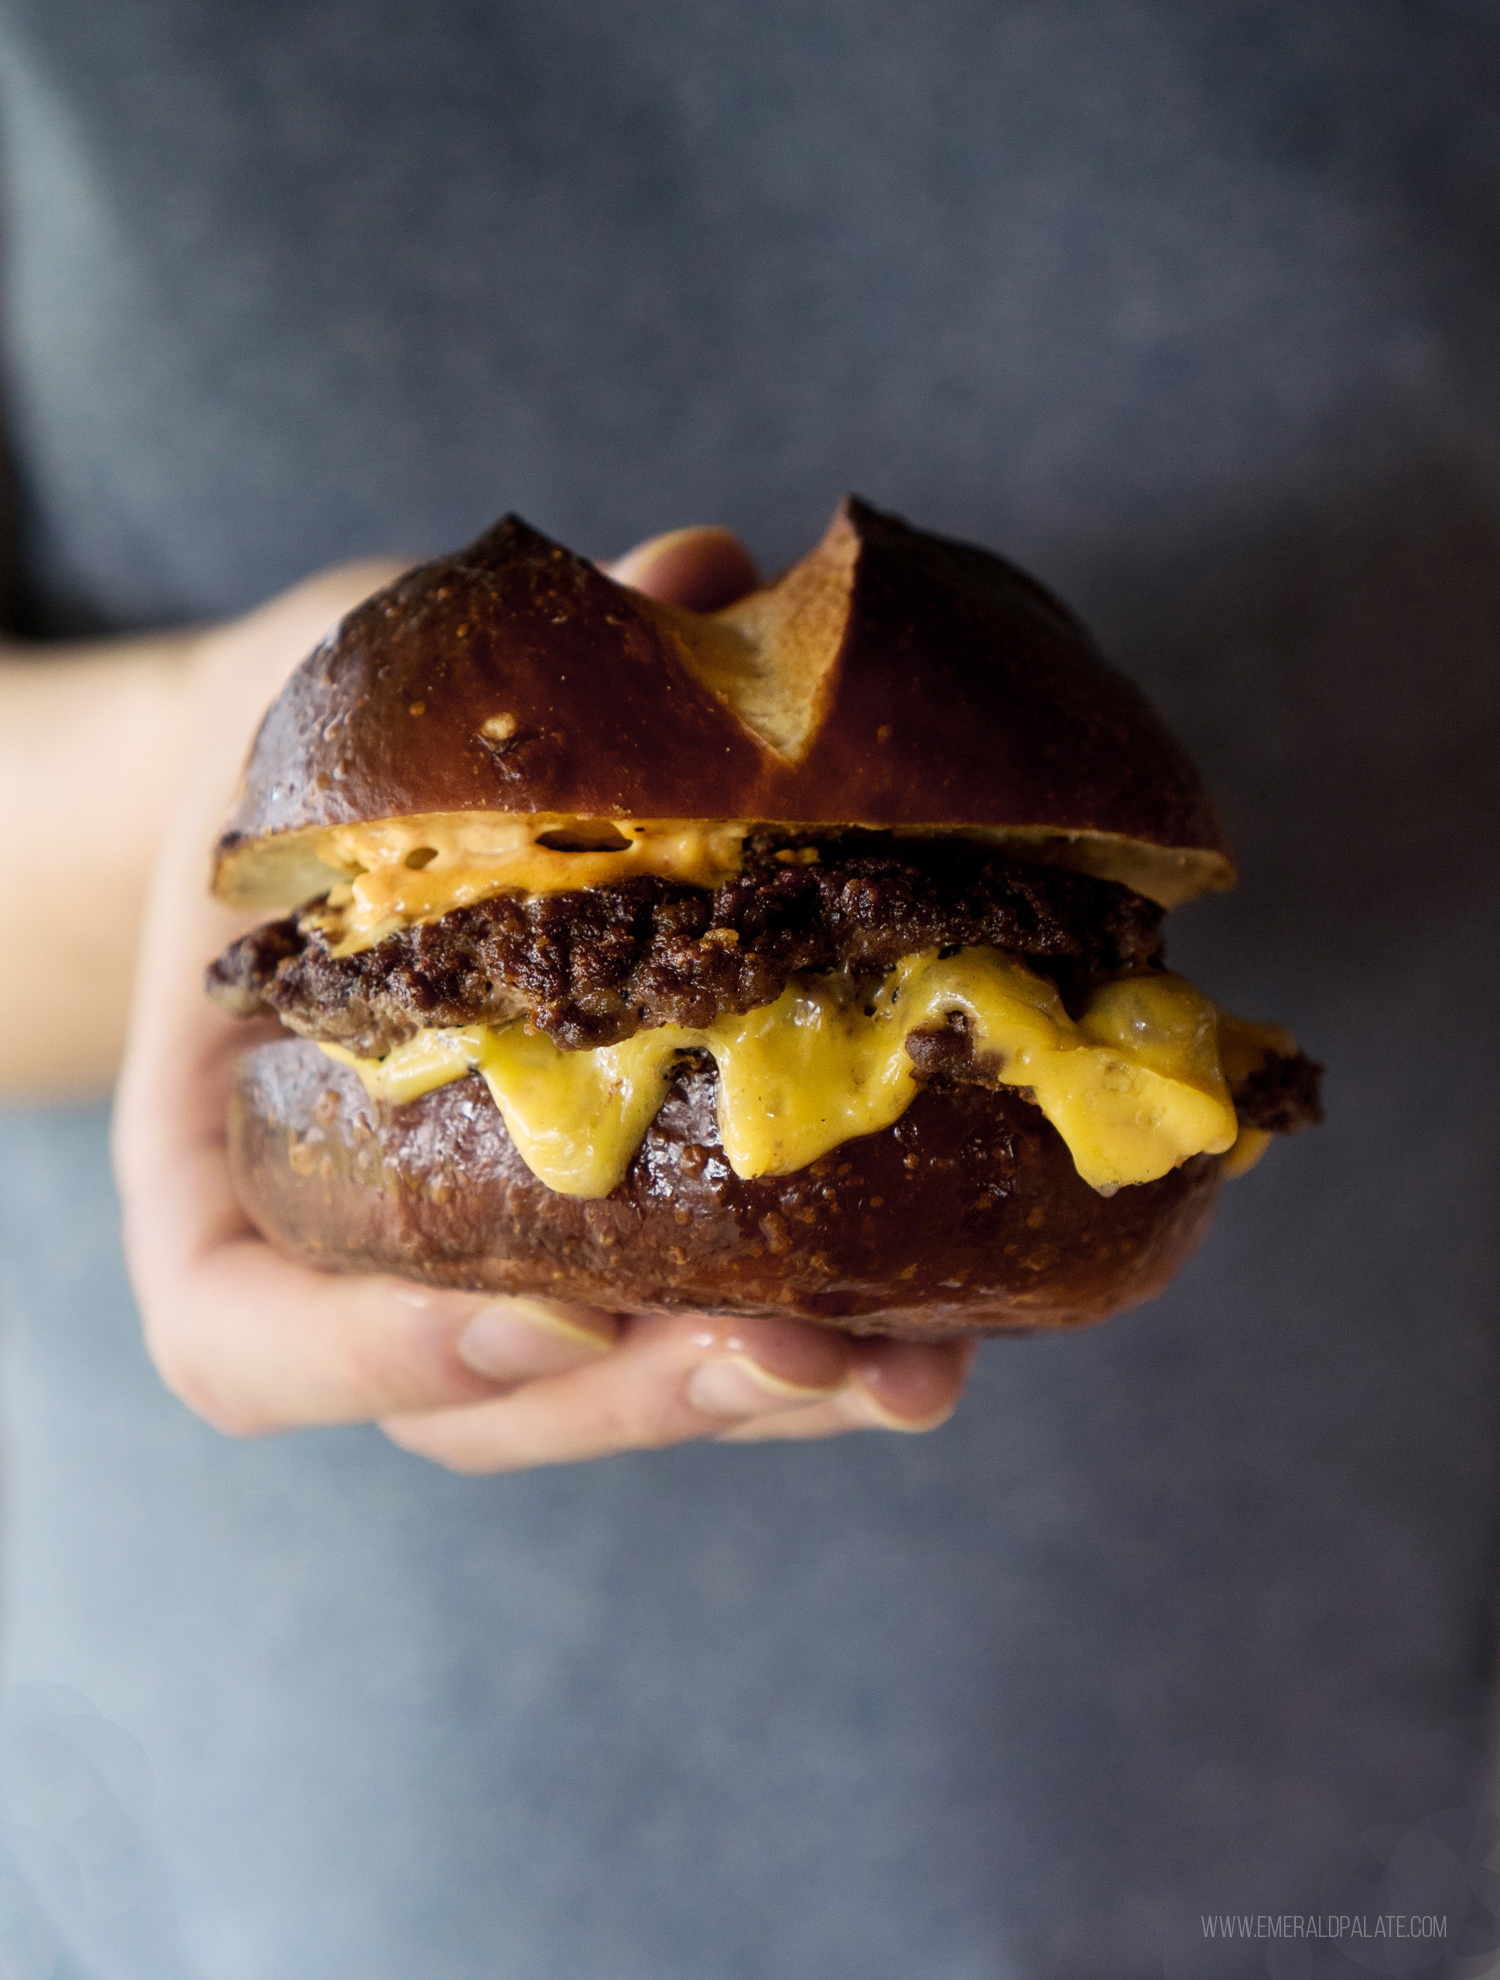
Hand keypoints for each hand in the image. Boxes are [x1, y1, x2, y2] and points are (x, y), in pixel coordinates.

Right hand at [113, 527, 974, 1471]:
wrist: (340, 813)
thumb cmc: (306, 769)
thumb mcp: (330, 704)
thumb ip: (476, 677)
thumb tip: (696, 572)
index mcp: (222, 1164)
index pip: (247, 1346)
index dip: (393, 1353)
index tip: (557, 1310)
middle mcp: (352, 1254)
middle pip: (474, 1409)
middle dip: (648, 1399)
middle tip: (799, 1350)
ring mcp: (483, 1269)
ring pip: (605, 1404)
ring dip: (763, 1400)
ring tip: (912, 1369)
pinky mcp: (603, 1248)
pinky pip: (688, 1333)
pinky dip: (814, 1335)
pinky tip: (948, 1313)